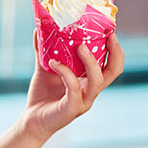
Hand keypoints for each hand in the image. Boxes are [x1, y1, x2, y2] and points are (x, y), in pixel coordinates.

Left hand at [19, 29, 124, 143]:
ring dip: (91, 62)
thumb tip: (39, 28)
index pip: (111, 65)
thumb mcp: (45, 68)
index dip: (115, 49)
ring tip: (80, 46)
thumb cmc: (42, 94)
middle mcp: (91, 91)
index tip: (110, 30)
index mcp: (89, 81)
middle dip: (115, 53)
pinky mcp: (72, 109)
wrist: (31, 119)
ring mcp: (84, 101)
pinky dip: (65, 72)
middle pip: (113, 72)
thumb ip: (43, 50)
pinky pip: (73, 88)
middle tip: (108, 36)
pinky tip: (53, 62)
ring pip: (97, 81)